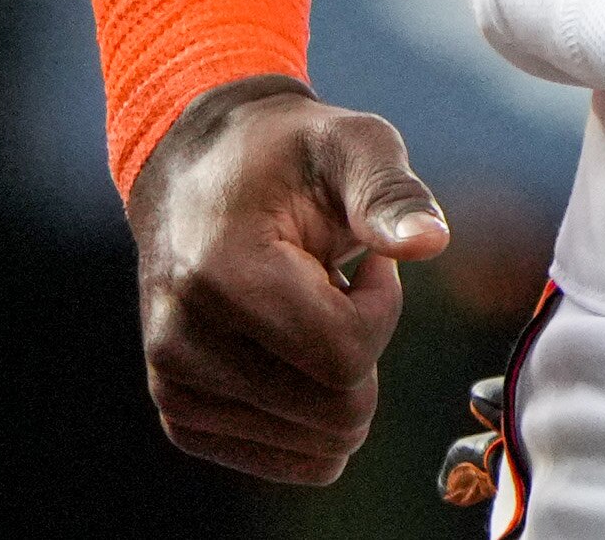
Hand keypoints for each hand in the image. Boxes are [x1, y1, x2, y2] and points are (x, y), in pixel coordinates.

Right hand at [125, 77, 448, 482]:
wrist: (201, 172)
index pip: (344, 357)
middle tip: (338, 286)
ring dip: (336, 378)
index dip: (382, 311)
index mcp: (221, 276)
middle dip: (363, 348)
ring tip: (306, 306)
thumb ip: (391, 194)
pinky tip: (289, 345)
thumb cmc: (291, 155)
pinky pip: (285, 457)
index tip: (367, 263)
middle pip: (335, 412)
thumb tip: (430, 240)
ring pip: (315, 443)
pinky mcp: (181, 413)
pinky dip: (312, 411)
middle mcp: (181, 342)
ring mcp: (174, 385)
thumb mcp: (353, 146)